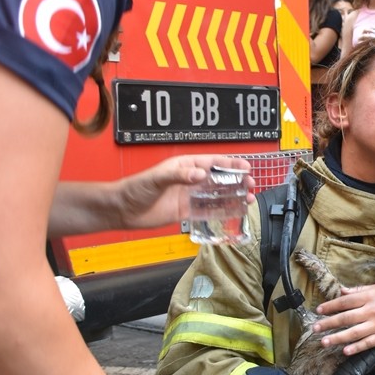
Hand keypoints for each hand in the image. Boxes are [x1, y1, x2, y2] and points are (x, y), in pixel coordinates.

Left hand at [116, 155, 253, 229]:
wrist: (123, 209)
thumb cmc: (135, 189)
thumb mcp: (157, 179)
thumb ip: (179, 176)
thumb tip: (199, 174)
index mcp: (184, 166)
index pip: (212, 162)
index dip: (230, 164)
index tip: (245, 167)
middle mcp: (189, 180)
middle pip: (218, 178)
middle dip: (236, 181)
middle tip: (251, 184)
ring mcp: (188, 196)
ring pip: (216, 195)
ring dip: (232, 197)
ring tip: (248, 199)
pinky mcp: (186, 212)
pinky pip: (207, 211)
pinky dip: (221, 212)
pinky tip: (234, 212)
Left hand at [313, 283, 374, 354]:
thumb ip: (359, 290)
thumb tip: (341, 291)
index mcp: (369, 297)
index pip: (345, 302)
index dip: (330, 306)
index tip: (318, 310)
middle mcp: (371, 311)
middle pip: (346, 318)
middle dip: (329, 323)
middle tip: (315, 328)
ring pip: (354, 333)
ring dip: (338, 338)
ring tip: (324, 342)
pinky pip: (367, 343)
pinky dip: (356, 348)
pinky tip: (345, 351)